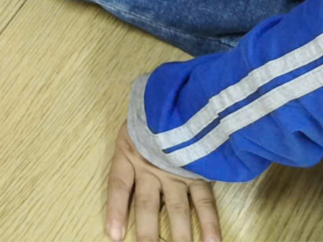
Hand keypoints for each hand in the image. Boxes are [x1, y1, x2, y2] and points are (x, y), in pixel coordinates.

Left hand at [104, 122, 220, 241]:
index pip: (119, 185)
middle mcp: (152, 166)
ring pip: (176, 209)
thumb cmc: (150, 117)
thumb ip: (128, 156)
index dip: (116, 210)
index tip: (113, 235)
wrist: (178, 94)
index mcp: (130, 154)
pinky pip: (204, 200)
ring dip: (179, 235)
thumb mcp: (131, 132)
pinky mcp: (198, 171)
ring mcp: (177, 171)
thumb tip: (125, 188)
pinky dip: (209, 223)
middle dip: (147, 234)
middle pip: (146, 205)